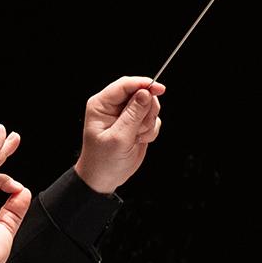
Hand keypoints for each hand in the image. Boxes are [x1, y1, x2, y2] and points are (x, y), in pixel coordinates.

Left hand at [73, 77, 165, 193]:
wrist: (105, 178)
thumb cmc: (103, 160)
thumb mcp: (119, 138)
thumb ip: (133, 114)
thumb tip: (146, 93)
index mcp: (101, 104)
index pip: (125, 85)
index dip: (143, 84)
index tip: (159, 89)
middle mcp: (113, 106)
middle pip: (141, 93)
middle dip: (146, 111)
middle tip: (138, 128)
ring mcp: (126, 115)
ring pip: (150, 106)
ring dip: (148, 123)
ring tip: (136, 137)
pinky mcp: (136, 124)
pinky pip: (153, 120)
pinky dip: (150, 131)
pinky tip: (138, 141)